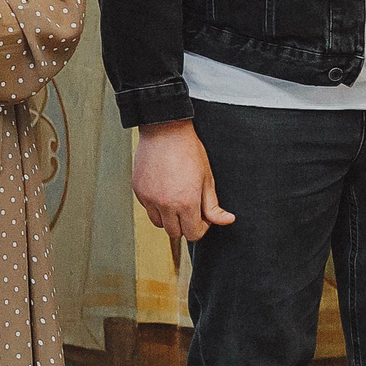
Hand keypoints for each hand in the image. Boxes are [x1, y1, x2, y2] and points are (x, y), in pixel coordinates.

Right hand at [133, 120, 235, 242]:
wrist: (164, 131)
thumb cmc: (188, 151)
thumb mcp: (207, 179)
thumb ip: (214, 206)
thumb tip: (227, 220)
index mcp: (186, 203)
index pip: (193, 234)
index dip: (201, 227)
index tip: (202, 215)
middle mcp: (165, 204)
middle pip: (175, 233)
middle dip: (184, 224)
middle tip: (189, 207)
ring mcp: (149, 198)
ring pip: (158, 223)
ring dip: (168, 218)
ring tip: (175, 200)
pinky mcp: (138, 191)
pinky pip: (147, 208)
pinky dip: (155, 205)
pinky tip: (163, 190)